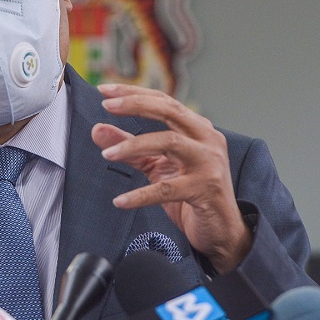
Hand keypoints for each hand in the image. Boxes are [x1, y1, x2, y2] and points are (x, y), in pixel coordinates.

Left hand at [91, 84, 250, 272]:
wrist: (221, 229)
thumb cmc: (191, 194)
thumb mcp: (157, 166)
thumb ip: (130, 148)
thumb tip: (98, 129)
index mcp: (197, 129)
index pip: (164, 101)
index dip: (134, 93)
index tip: (104, 90)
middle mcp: (207, 140)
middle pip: (170, 110)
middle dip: (135, 104)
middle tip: (107, 105)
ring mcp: (209, 163)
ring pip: (169, 142)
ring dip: (134, 145)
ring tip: (108, 153)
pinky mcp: (205, 190)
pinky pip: (167, 189)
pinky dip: (141, 195)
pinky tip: (121, 201)